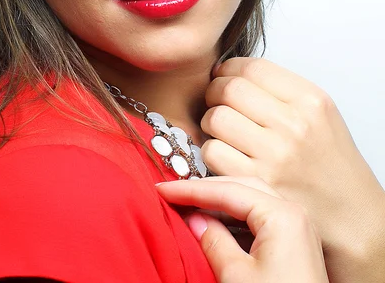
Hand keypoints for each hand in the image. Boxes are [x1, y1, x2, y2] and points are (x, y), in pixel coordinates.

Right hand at [156, 175, 328, 282]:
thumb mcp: (236, 276)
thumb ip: (212, 241)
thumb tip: (193, 218)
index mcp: (282, 216)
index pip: (227, 191)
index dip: (191, 190)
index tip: (163, 189)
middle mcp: (294, 214)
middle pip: (241, 187)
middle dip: (205, 189)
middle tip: (174, 193)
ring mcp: (297, 229)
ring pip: (250, 200)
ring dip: (219, 203)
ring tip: (189, 207)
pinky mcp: (295, 245)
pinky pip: (259, 219)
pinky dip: (234, 219)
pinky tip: (214, 226)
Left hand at [201, 57, 384, 282]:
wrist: (350, 217)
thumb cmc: (329, 164)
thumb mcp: (318, 114)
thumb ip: (279, 89)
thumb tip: (230, 71)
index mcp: (310, 101)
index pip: (252, 67)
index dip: (228, 68)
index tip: (223, 75)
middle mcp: (294, 126)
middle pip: (228, 88)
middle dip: (214, 92)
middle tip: (217, 101)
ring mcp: (275, 156)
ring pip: (215, 118)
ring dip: (209, 122)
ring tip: (222, 130)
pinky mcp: (256, 183)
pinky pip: (212, 152)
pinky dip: (212, 151)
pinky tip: (225, 154)